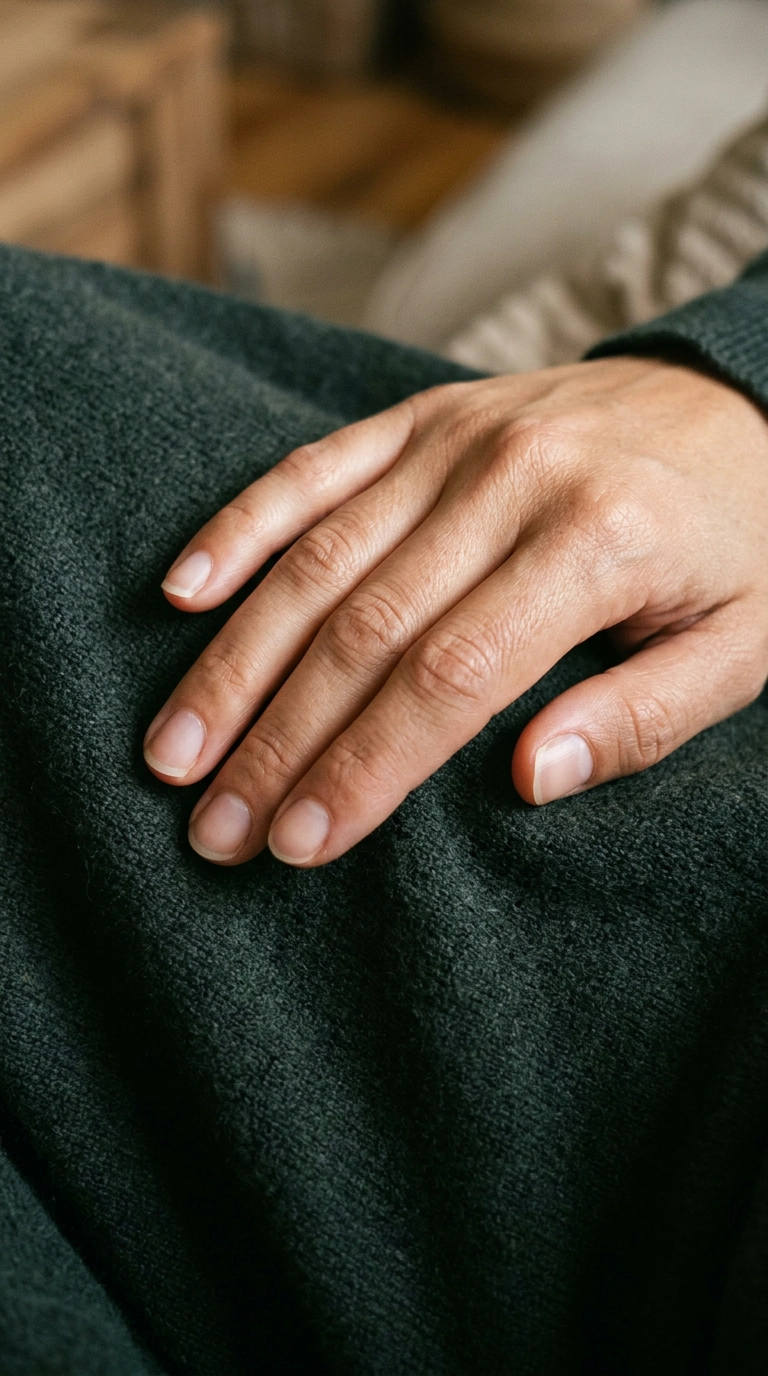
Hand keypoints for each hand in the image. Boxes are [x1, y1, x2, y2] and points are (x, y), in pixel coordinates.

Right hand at [143, 356, 767, 866]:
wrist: (742, 399)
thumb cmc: (744, 544)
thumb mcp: (740, 645)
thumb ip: (642, 717)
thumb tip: (529, 779)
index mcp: (597, 544)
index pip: (451, 676)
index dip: (365, 766)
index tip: (297, 841)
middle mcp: (511, 482)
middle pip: (364, 627)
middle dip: (277, 738)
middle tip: (210, 827)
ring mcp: (456, 439)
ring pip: (319, 557)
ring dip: (237, 658)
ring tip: (173, 747)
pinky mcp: (424, 415)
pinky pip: (315, 467)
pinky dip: (242, 527)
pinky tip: (182, 592)